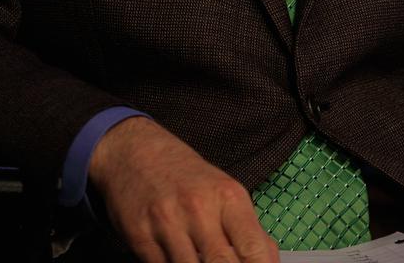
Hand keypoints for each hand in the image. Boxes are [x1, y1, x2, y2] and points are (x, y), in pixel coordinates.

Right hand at [88, 115, 278, 262]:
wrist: (134, 151)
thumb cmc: (184, 175)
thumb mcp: (223, 191)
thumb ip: (246, 229)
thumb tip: (269, 261)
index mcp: (228, 196)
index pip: (255, 250)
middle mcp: (199, 207)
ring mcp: (168, 223)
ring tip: (199, 262)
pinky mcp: (141, 237)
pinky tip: (178, 259)